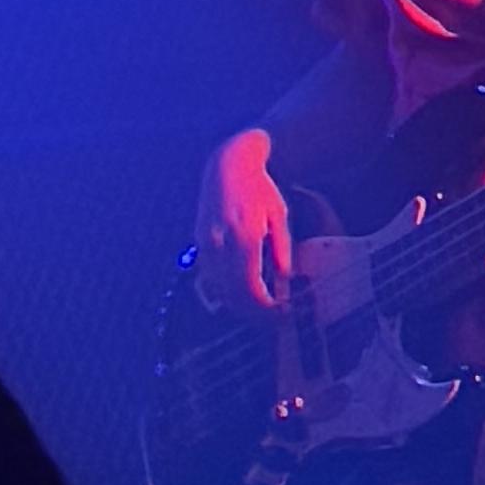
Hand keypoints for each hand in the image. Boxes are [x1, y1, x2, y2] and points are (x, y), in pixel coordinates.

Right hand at [193, 129, 292, 310]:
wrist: (229, 164)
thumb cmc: (260, 188)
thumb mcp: (279, 215)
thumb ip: (282, 249)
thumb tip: (284, 279)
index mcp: (244, 237)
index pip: (251, 289)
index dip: (267, 310)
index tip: (282, 315)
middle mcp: (221, 242)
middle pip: (233, 295)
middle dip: (254, 314)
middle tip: (274, 320)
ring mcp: (206, 242)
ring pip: (218, 288)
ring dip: (238, 306)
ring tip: (259, 310)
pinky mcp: (199, 240)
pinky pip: (209, 276)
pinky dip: (224, 290)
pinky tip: (240, 292)